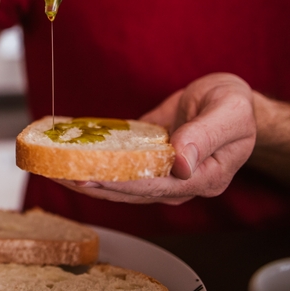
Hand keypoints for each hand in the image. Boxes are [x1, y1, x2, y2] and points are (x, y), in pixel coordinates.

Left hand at [53, 73, 256, 204]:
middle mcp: (179, 183)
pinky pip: (118, 162)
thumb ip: (205, 135)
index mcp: (204, 177)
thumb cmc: (236, 107)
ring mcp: (161, 173)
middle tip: (59, 175)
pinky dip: (94, 159)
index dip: (123, 184)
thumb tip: (180, 164)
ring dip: (87, 176)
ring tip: (53, 169)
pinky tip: (68, 151)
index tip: (94, 179)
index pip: (157, 187)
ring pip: (120, 181)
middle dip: (94, 184)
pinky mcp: (147, 158)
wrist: (230, 100)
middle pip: (131, 190)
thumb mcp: (229, 113)